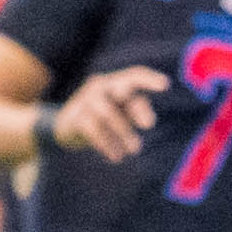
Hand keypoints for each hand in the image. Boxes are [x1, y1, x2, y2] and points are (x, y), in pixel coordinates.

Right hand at [47, 67, 163, 160]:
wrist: (65, 126)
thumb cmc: (103, 117)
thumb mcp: (122, 112)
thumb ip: (137, 110)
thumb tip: (149, 121)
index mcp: (115, 83)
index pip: (134, 75)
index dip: (149, 79)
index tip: (166, 85)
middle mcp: (100, 86)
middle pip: (123, 91)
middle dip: (136, 107)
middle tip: (150, 125)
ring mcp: (85, 99)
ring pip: (108, 113)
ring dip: (123, 132)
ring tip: (134, 150)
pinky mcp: (74, 116)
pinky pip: (93, 129)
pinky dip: (106, 143)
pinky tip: (115, 157)